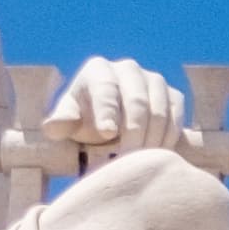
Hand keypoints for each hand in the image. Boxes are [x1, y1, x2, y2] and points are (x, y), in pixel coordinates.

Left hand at [48, 56, 189, 155]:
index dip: (106, 112)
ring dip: (151, 139)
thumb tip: (52, 128)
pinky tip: (155, 155)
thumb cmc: (84, 120)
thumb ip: (61, 124)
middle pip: (136, 101)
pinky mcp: (173, 96)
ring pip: (159, 111)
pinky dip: (167, 138)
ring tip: (138, 161)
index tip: (106, 133)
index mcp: (98, 69)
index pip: (105, 89)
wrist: (109, 124)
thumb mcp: (68, 122)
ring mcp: (154, 80)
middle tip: (125, 158)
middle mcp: (128, 69)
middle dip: (132, 132)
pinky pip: (175, 117)